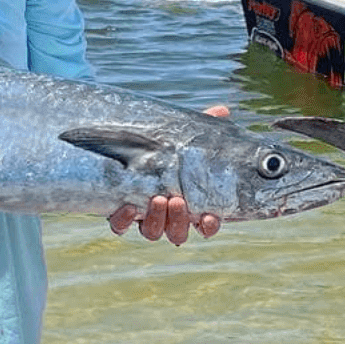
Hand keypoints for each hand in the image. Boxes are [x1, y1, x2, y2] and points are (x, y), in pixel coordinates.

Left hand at [106, 105, 228, 244]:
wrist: (124, 150)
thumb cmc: (165, 148)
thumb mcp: (184, 138)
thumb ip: (204, 126)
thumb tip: (223, 110)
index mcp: (189, 205)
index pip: (206, 225)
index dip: (209, 226)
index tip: (210, 217)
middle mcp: (168, 217)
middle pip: (178, 233)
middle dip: (179, 220)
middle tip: (177, 199)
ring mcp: (144, 218)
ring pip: (153, 233)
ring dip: (156, 220)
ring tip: (157, 198)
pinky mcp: (121, 216)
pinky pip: (121, 227)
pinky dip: (124, 220)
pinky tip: (128, 207)